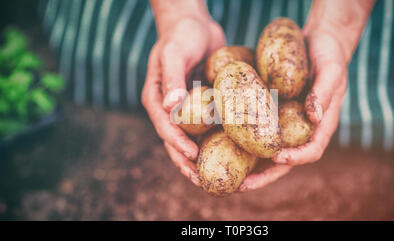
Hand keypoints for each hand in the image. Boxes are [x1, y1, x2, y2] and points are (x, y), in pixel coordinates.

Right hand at [141, 12, 224, 185]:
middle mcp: (170, 108)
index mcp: (156, 100)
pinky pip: (209, 126)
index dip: (178, 145)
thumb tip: (171, 106)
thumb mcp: (174, 54)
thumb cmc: (180, 36)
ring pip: (193, 139)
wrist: (194, 24)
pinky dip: (216, 140)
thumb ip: (172, 80)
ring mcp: (187, 108)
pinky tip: (231, 152)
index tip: (193, 157)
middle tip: (203, 182)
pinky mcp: (203, 104)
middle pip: (176, 141)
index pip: (165, 128)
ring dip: (202, 158)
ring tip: (216, 177)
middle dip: (188, 163)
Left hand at [240, 0, 373, 191]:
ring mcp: (287, 123)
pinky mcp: (273, 113)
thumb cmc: (330, 56)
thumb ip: (325, 93)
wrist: (319, 43)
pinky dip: (244, 141)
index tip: (278, 158)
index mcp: (321, 125)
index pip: (311, 151)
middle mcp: (302, 129)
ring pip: (268, 151)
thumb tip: (314, 117)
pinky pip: (258, 131)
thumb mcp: (332, 71)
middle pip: (285, 161)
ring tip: (228, 174)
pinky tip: (223, 143)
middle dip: (265, 175)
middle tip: (243, 185)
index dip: (295, 159)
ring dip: (251, 166)